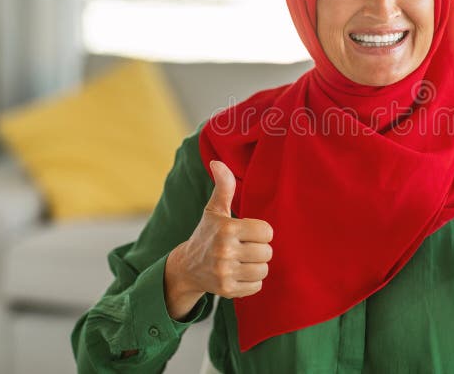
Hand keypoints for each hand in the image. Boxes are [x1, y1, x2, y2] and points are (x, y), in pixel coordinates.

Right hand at [164, 160, 272, 319]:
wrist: (186, 267)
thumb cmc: (206, 234)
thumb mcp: (214, 210)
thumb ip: (223, 187)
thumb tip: (217, 162)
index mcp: (227, 229)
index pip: (267, 232)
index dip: (261, 232)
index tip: (249, 232)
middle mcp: (225, 251)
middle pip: (267, 252)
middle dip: (259, 249)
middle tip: (245, 247)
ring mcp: (225, 273)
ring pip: (263, 270)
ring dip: (257, 266)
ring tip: (243, 260)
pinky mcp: (227, 290)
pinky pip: (257, 286)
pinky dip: (251, 281)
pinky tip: (239, 273)